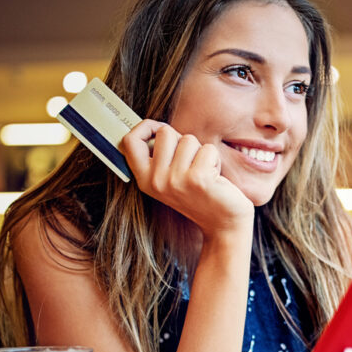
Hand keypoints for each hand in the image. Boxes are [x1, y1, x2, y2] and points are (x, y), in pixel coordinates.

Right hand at [120, 119, 253, 237]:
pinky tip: (215, 178)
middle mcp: (156, 181)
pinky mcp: (197, 178)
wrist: (223, 225)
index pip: (129, 141)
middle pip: (165, 132)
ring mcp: (175, 180)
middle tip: (191, 162)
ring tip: (204, 172)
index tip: (159, 130)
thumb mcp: (170, 180)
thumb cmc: (200, 196)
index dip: (145, 127)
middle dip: (183, 140)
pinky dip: (215, 159)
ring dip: (201, 152)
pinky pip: (208, 149)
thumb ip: (160, 157)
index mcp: (144, 180)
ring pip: (188, 139)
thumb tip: (155, 126)